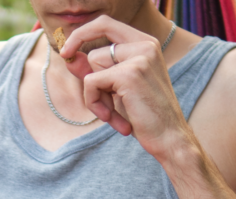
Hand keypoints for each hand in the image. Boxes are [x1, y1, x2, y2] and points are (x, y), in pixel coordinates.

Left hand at [59, 16, 188, 158]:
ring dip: (96, 97)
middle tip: (112, 106)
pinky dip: (95, 103)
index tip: (65, 52)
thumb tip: (69, 56)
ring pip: (92, 69)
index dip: (81, 33)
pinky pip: (91, 83)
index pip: (105, 23)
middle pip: (95, 54)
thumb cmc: (144, 116)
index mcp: (146, 44)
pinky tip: (114, 119)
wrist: (169, 138)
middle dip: (95, 83)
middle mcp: (145, 45)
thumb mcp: (116, 91)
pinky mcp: (129, 74)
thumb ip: (94, 71)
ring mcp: (139, 57)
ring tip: (116, 114)